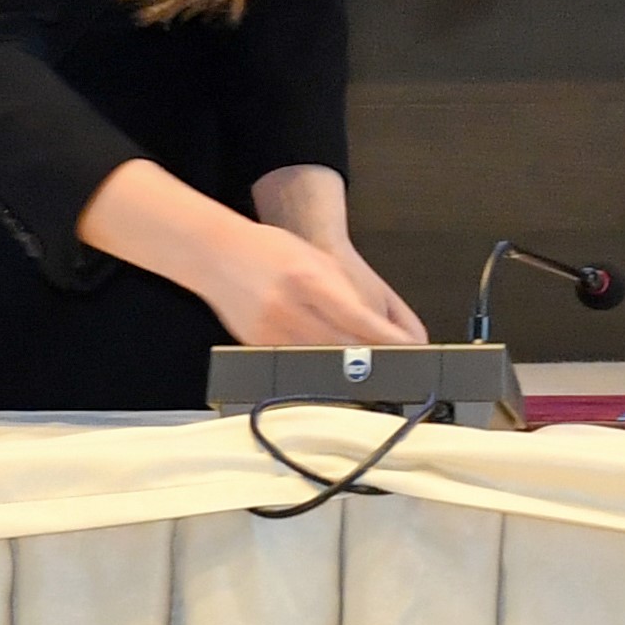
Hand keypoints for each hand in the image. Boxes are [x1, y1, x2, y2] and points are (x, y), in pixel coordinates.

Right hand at [77, 156, 429, 347]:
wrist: (216, 252)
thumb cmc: (271, 250)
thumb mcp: (317, 260)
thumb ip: (345, 292)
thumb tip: (375, 325)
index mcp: (309, 280)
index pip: (357, 318)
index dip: (386, 340)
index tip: (409, 351)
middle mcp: (288, 307)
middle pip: (340, 346)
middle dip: (373, 361)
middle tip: (400, 369)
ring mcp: (268, 328)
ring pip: (318, 360)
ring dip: (347, 369)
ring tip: (374, 374)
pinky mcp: (255, 342)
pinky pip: (293, 361)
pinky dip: (316, 365)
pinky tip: (332, 369)